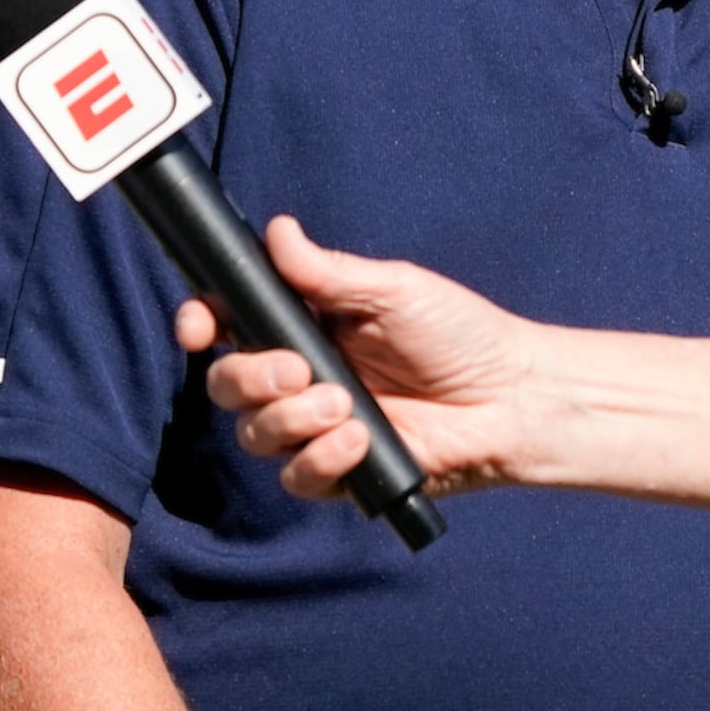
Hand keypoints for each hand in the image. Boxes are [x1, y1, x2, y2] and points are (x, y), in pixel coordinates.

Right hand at [187, 218, 550, 501]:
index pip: (226, 326)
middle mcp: (300, 378)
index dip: (199, 324)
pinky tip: (357, 442)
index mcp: (304, 326)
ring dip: (289, 420)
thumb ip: (328, 272)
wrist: (510, 397)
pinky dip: (319, 460)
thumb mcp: (393, 290)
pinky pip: (297, 478)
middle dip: (249, 378)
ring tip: (342, 406)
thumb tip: (276, 232)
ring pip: (255, 435)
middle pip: (227, 385)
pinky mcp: (340, 473)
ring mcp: (316, 429)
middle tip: (298, 370)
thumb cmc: (460, 334)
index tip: (199, 327)